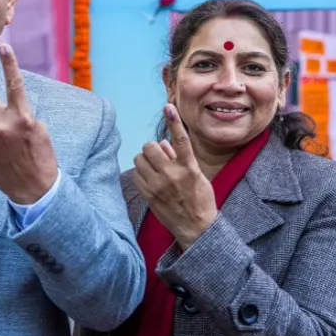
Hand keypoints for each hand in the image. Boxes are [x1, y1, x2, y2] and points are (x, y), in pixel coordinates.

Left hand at [0, 44, 57, 203]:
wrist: (33, 189)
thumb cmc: (39, 156)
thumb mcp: (39, 130)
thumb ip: (22, 113)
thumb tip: (7, 103)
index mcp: (24, 118)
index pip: (15, 85)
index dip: (10, 64)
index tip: (4, 47)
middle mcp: (4, 127)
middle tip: (6, 125)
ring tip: (0, 140)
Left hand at [133, 104, 217, 249]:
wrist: (196, 229)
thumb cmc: (200, 199)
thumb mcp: (197, 175)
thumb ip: (179, 157)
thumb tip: (162, 141)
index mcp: (189, 168)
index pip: (181, 140)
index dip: (174, 121)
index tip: (168, 106)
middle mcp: (172, 175)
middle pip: (150, 147)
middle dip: (153, 148)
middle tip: (158, 155)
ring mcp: (158, 186)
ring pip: (139, 159)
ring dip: (145, 159)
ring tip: (153, 167)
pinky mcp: (148, 195)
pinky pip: (136, 174)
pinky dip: (141, 172)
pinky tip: (149, 177)